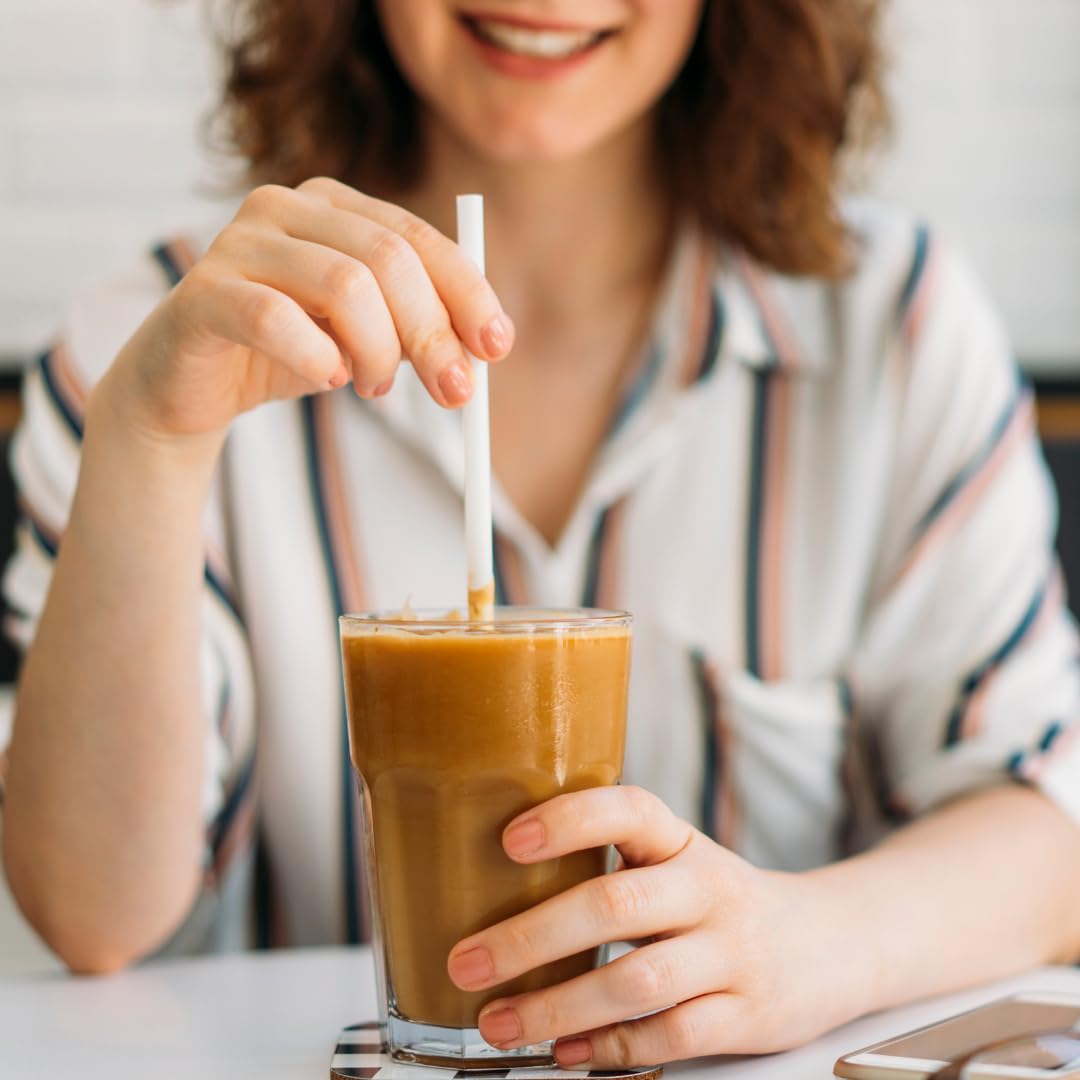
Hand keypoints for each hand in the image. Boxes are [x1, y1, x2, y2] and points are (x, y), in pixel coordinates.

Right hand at [106, 177, 513, 441]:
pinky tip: (329, 379)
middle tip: (455, 392)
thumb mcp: (367, 336)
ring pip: (345, 285)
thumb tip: (486, 348)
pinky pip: (275, 318)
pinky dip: (316, 357)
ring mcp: (237, 243)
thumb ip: (419, 328)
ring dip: (378, 350)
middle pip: (388, 259)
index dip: (466, 293)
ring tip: (373, 387)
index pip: (416, 237)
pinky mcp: (202, 292)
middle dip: (434, 333)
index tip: (496, 347)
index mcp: (332, 207)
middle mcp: (284, 208)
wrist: (192, 383)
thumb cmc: (287, 352)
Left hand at [447, 786, 856, 1066]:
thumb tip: (497, 883)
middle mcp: (709, 890)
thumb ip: (615, 866)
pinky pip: (671, 1036)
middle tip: (467, 961)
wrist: (831, 942)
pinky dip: (610, 1049)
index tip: (509, 840)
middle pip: (617, 905)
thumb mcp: (679, 861)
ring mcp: (731, 953)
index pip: (629, 810)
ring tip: (497, 1022)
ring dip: (557, 1006)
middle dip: (532, 937)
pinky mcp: (746, 1015)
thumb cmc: (721, 900)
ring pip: (637, 981)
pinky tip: (565, 1052)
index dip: (570, 819)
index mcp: (683, 842)